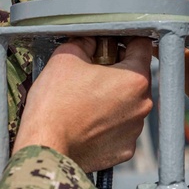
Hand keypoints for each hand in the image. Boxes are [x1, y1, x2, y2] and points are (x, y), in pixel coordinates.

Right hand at [13, 37, 152, 171]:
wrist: (46, 147)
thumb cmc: (55, 104)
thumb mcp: (65, 57)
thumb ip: (85, 42)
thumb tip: (91, 41)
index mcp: (135, 79)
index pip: (141, 46)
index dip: (122, 39)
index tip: (107, 44)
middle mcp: (142, 105)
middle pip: (135, 77)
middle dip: (116, 71)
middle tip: (89, 73)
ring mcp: (134, 130)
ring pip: (128, 104)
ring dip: (112, 98)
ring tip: (84, 101)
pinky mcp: (124, 149)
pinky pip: (119, 128)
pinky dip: (106, 123)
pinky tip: (86, 122)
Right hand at [156, 0, 188, 140]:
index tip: (155, 2)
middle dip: (152, 3)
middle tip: (146, 18)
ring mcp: (180, 32)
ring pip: (155, 16)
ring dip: (146, 20)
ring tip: (142, 31)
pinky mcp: (170, 51)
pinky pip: (152, 38)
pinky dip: (145, 38)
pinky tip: (144, 43)